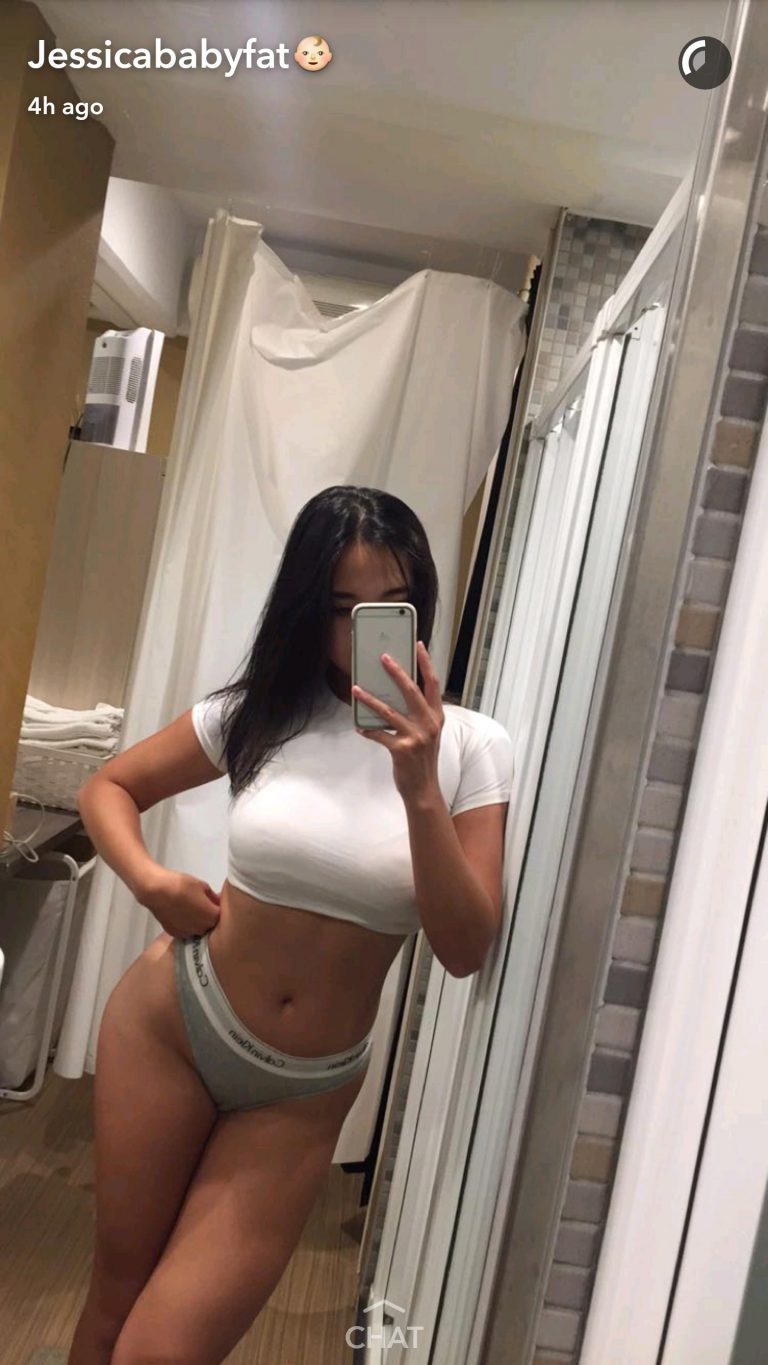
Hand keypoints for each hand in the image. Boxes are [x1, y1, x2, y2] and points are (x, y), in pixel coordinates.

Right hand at [139, 868, 221, 938]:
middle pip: (210, 925)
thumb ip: (213, 897)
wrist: (157, 891)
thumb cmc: (181, 885)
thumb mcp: (202, 886)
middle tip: (203, 904)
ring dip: (197, 922)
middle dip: (209, 916)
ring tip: (191, 909)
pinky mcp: (175, 933)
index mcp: (211, 916)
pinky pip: (185, 931)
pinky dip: (186, 925)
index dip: (219, 908)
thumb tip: (217, 901)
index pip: (222, 916)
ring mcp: (187, 933)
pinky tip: (181, 914)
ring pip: (197, 929)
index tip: (216, 902)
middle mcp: (201, 928)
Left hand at [352, 640, 444, 803]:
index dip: (426, 663)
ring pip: (389, 711)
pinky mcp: (401, 749)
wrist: (424, 788)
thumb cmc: (422, 758)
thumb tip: (393, 693)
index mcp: (436, 717)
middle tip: (383, 657)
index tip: (418, 645)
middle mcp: (429, 724)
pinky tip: (358, 726)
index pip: (432, 684)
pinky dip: (367, 730)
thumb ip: (417, 714)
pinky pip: (379, 735)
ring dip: (370, 699)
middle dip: (397, 672)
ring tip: (356, 689)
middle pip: (411, 691)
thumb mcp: (427, 733)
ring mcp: (416, 737)